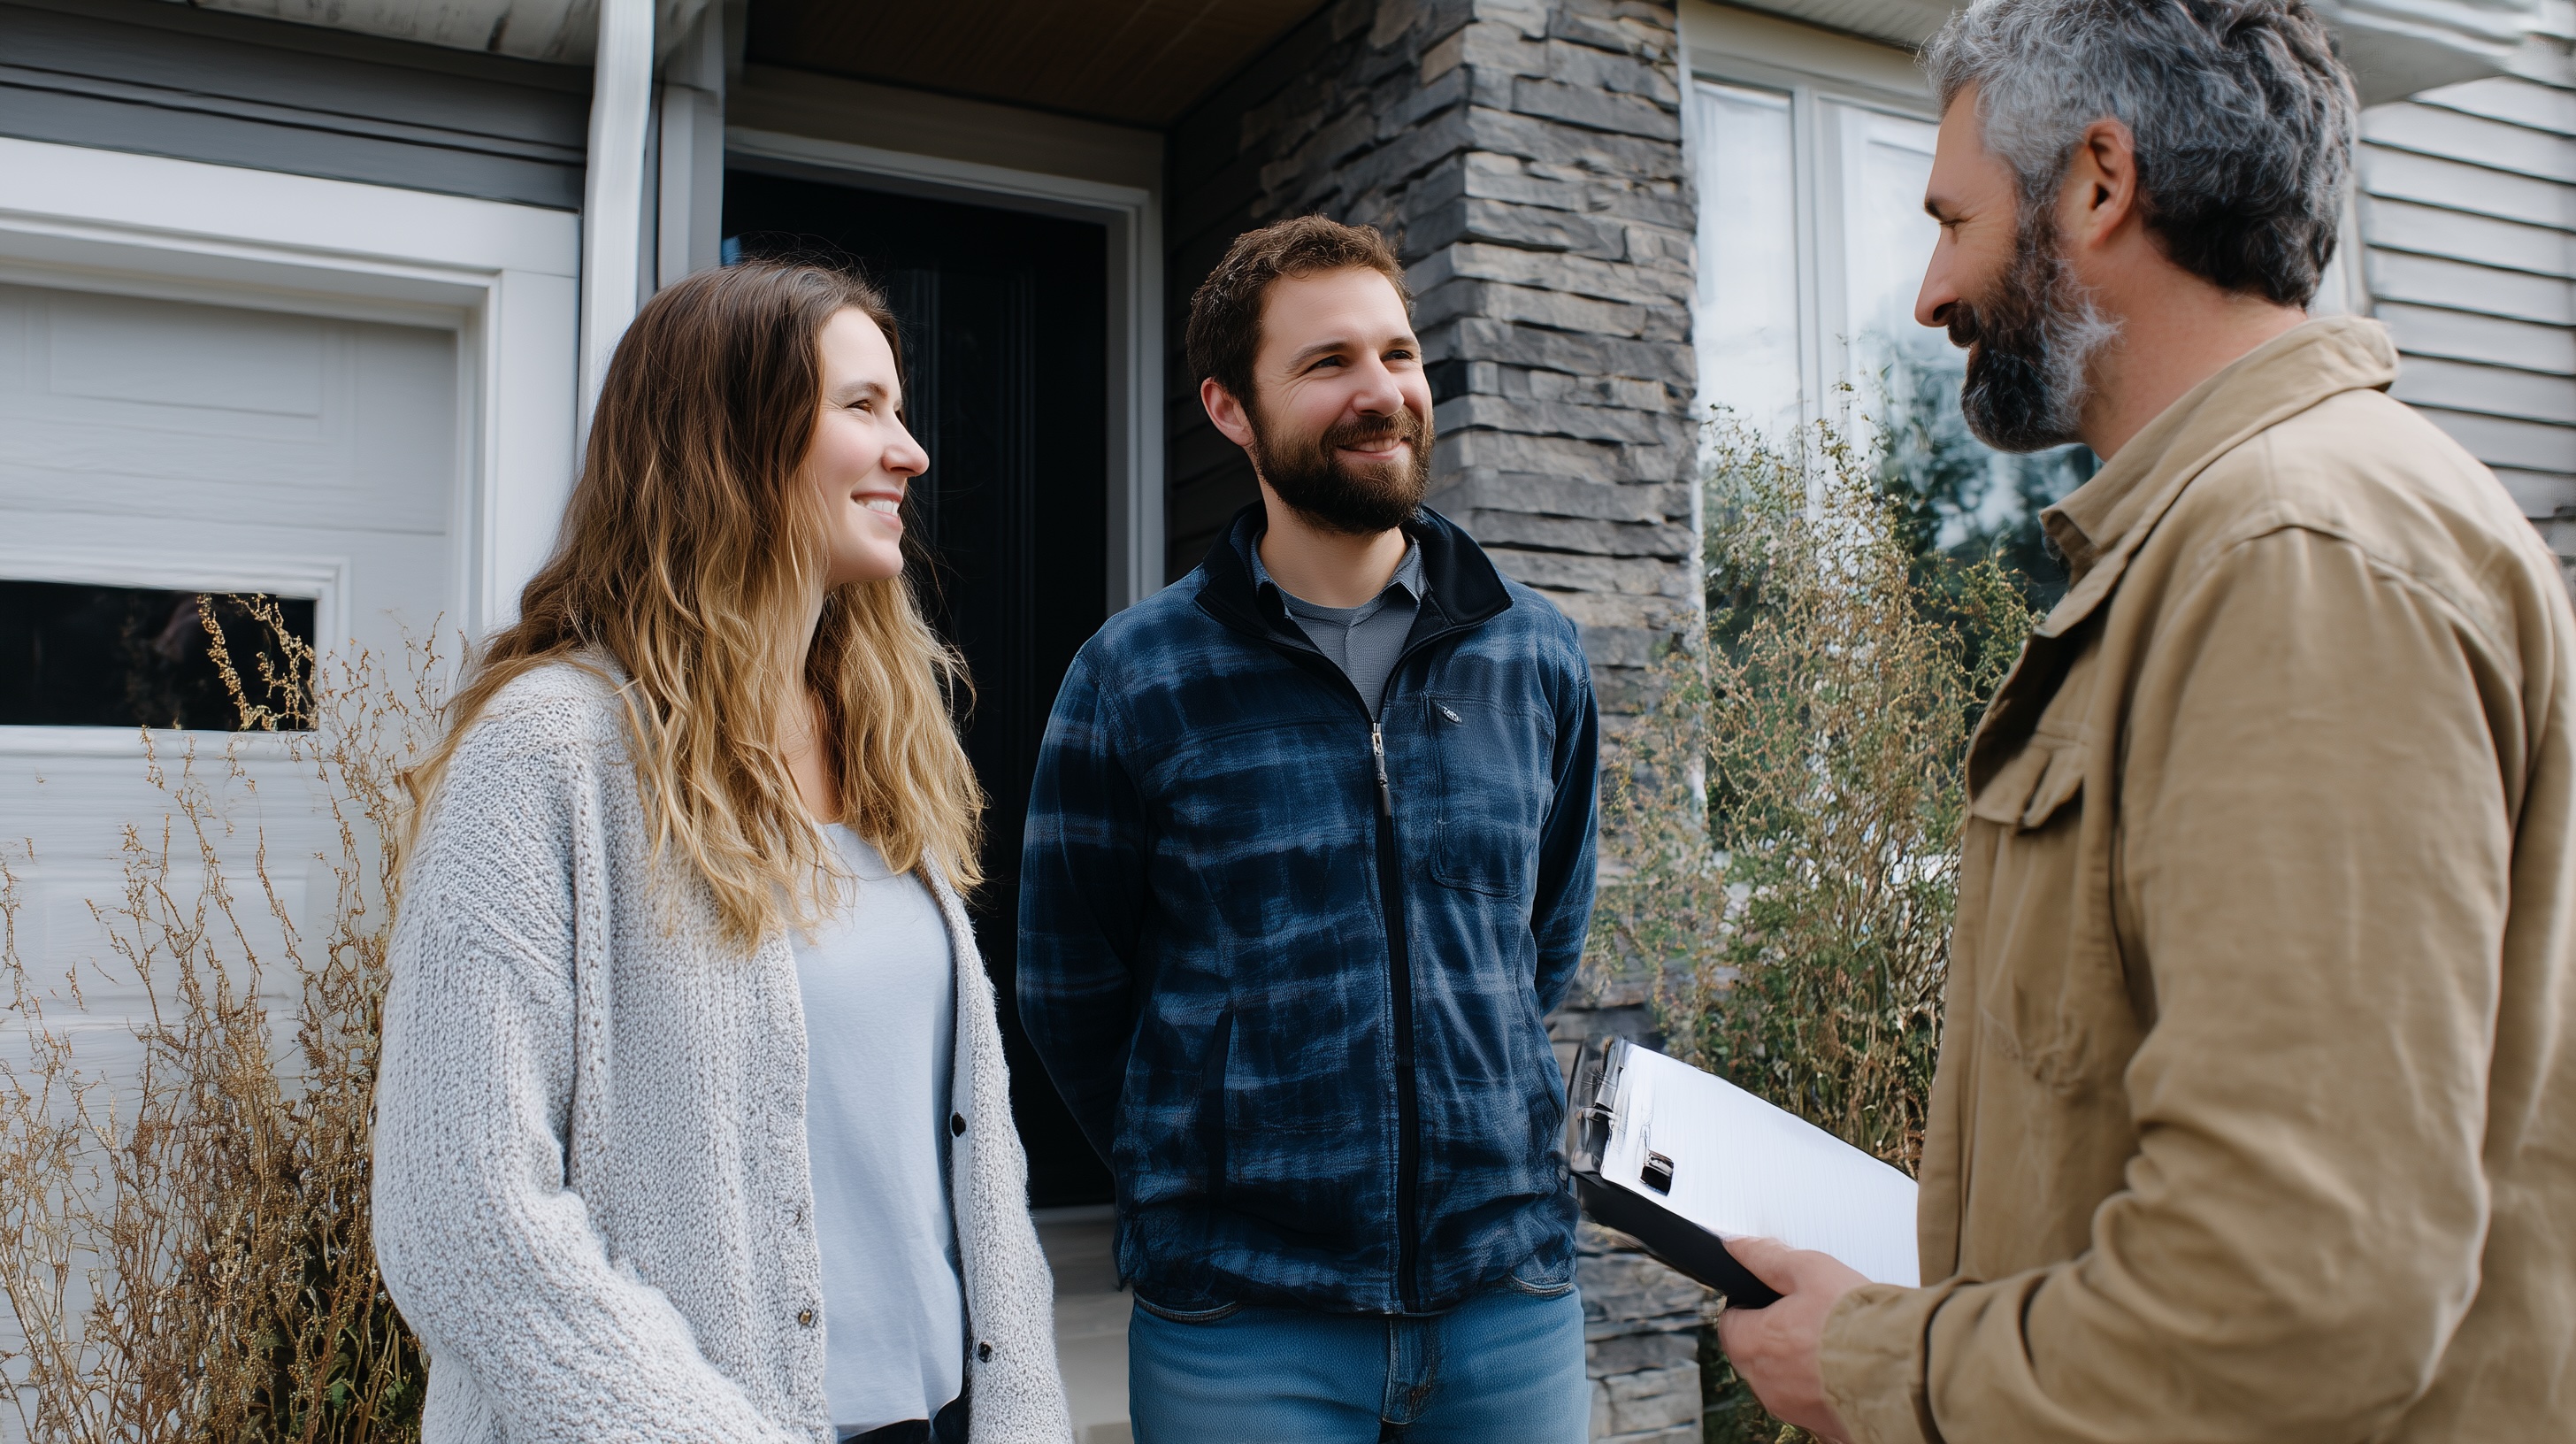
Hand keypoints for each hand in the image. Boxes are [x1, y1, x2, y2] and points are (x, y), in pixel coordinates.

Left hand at [1715, 1236, 1868, 1442]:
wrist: (1906, 1369)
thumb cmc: (1858, 1321)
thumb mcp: (1809, 1269)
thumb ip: (1767, 1258)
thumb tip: (1737, 1248)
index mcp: (1753, 1344)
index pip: (1730, 1322)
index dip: (1750, 1304)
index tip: (1773, 1297)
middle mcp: (1766, 1384)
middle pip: (1755, 1353)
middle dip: (1775, 1333)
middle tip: (1810, 1315)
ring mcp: (1794, 1409)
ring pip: (1784, 1380)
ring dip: (1800, 1362)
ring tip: (1835, 1341)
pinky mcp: (1823, 1425)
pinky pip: (1813, 1401)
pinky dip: (1824, 1386)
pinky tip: (1848, 1369)